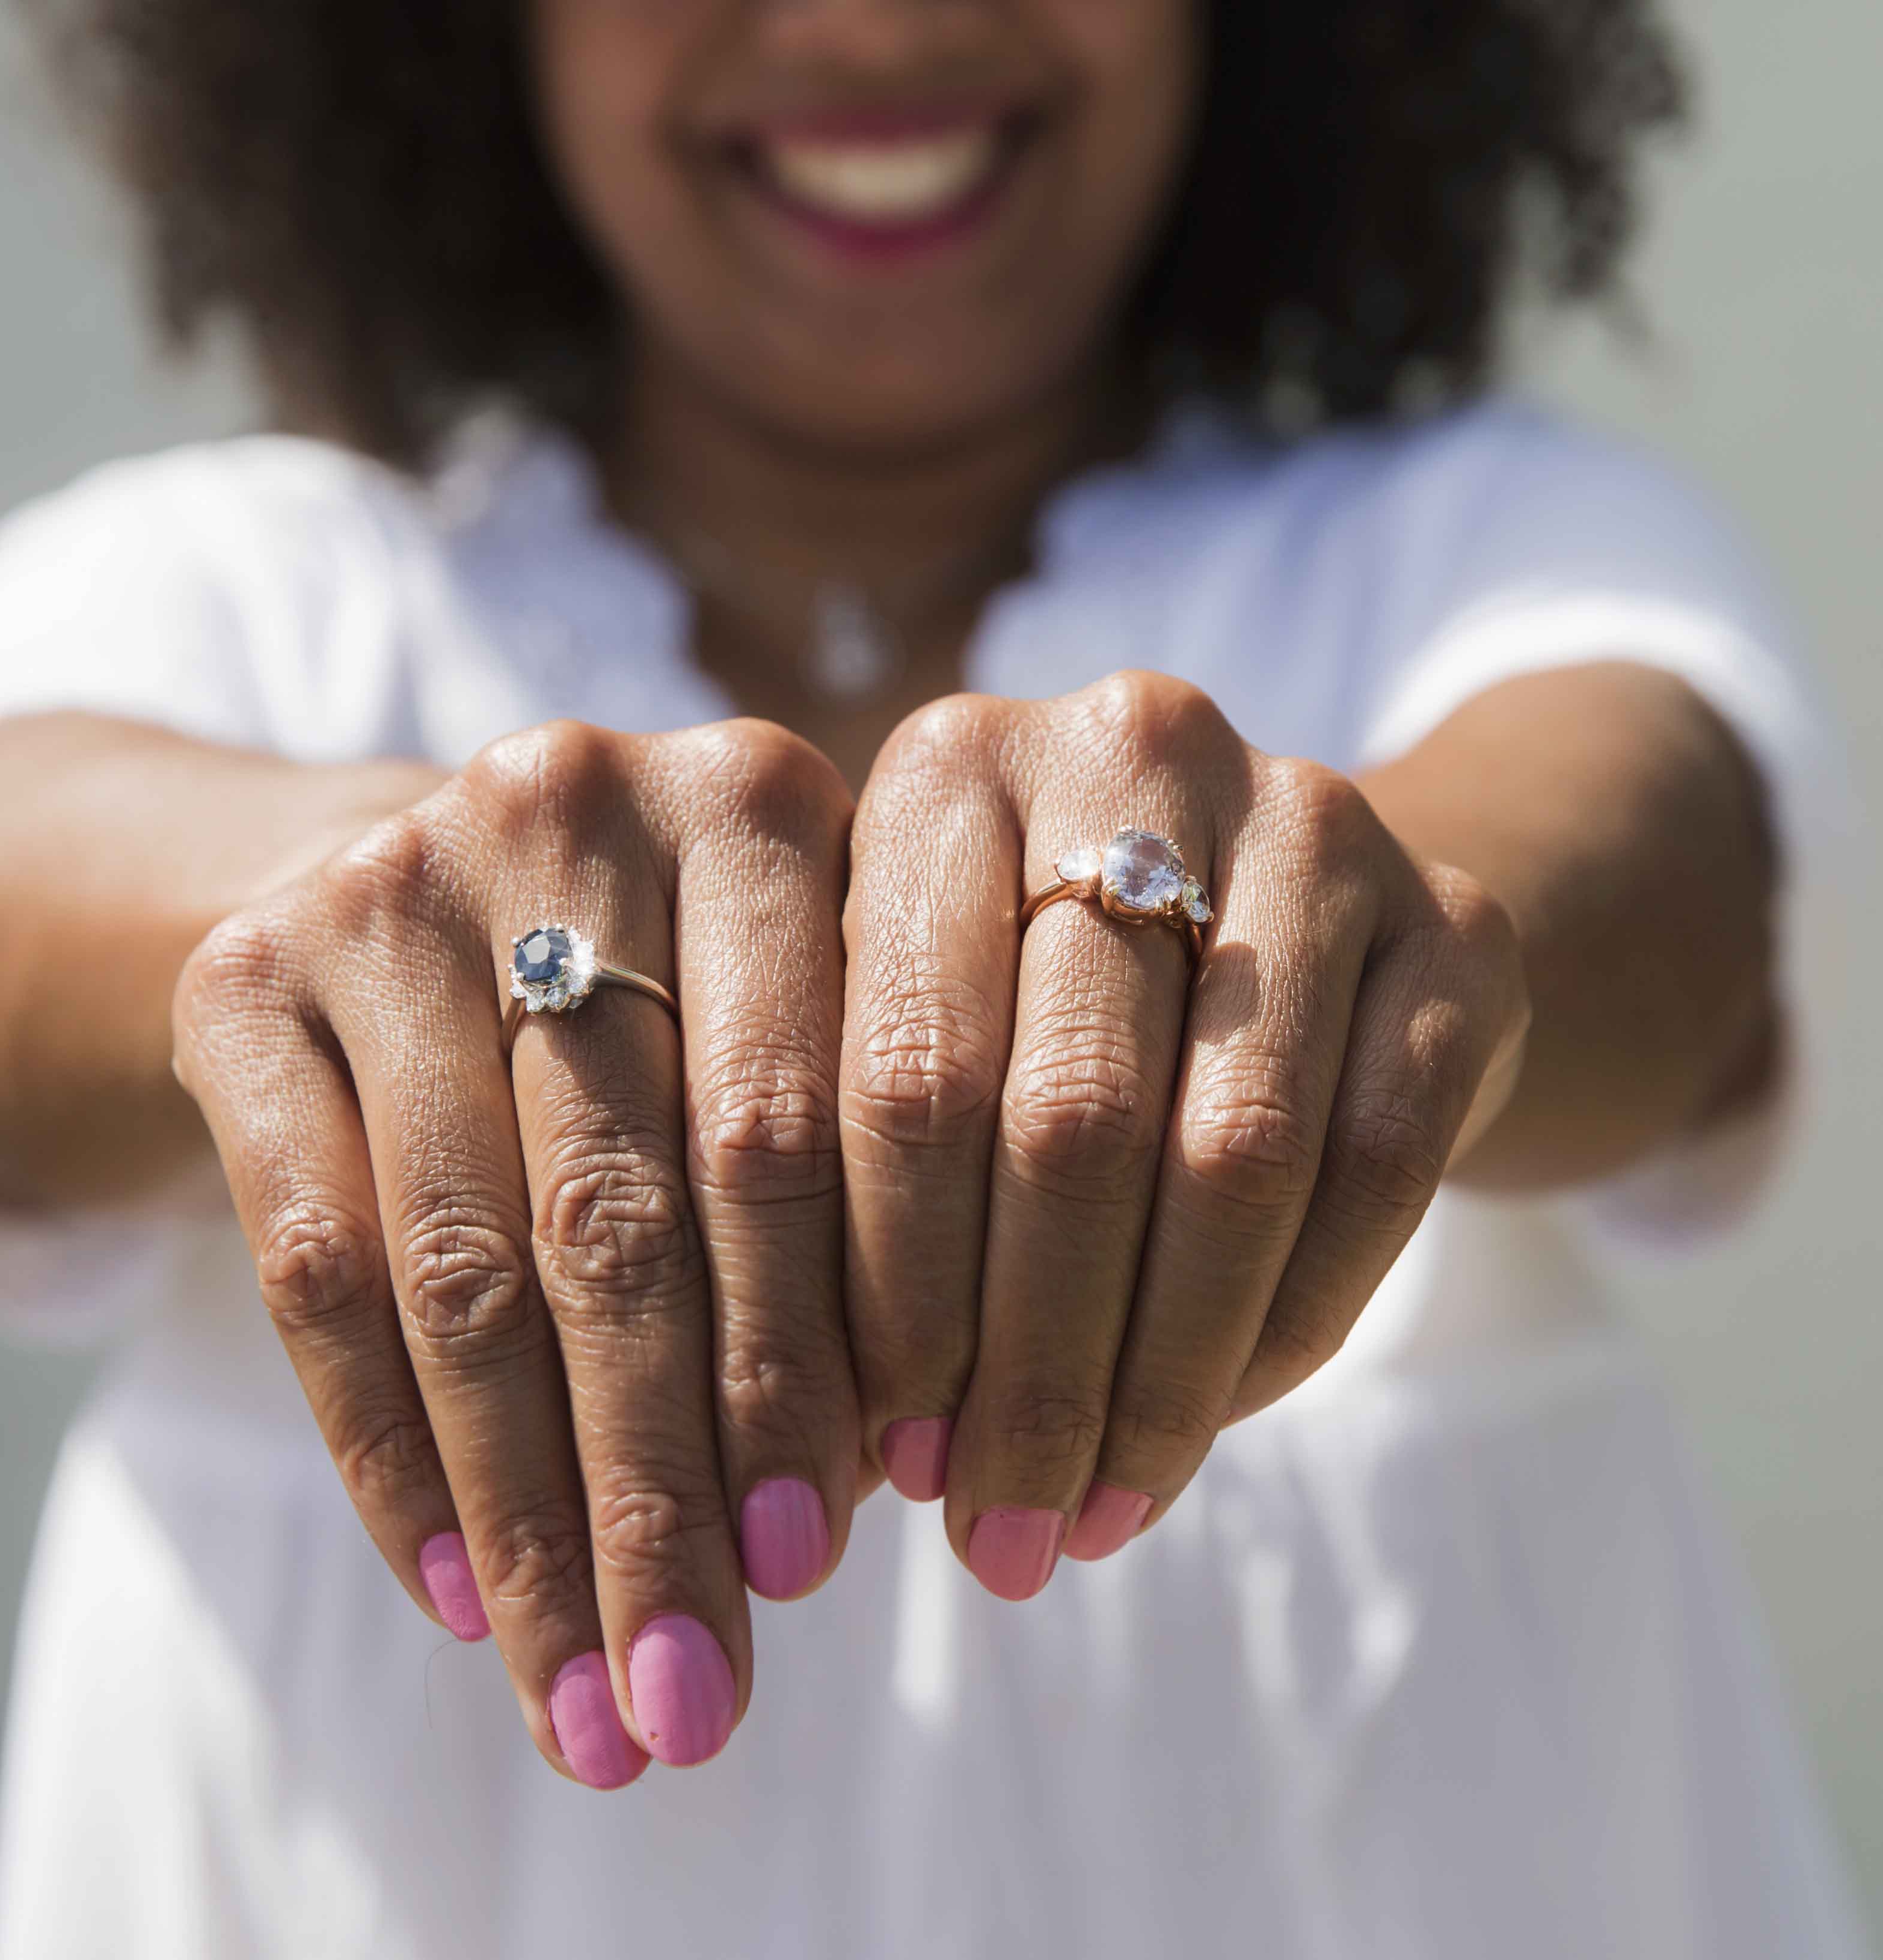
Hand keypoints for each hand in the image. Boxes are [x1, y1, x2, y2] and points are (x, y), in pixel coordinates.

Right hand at [173, 718, 854, 1784]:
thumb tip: (868, 1502)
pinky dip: (388, 1447)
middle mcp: (575, 804)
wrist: (392, 903)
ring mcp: (391, 877)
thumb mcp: (768, 1047)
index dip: (821, 1364)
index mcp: (763, 803)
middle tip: (700, 1688)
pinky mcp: (241, 967)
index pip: (803, 1128)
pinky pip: (317, 1255)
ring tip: (589, 1692)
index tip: (831, 1566)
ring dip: (535, 1506)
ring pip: (473, 1253)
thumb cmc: (651, 1011)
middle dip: (670, 1480)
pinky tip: (457, 1591)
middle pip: (632, 1203)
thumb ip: (832, 1213)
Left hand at [839, 671, 1528, 1593]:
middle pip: (1067, 1114)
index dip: (882, 1293)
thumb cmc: (1036, 1006)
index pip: (901, 1063)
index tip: (870, 1463)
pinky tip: (1206, 1422)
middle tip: (989, 1530)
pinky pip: (1373, 1167)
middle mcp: (1130, 748)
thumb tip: (821, 1452)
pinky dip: (1287, 1326)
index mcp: (947, 767)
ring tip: (1088, 1516)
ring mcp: (1314, 823)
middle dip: (1021, 1363)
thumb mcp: (924, 1036)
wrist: (1283, 919)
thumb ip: (862, 1179)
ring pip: (1230, 1153)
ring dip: (1155, 1375)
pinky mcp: (1457, 923)